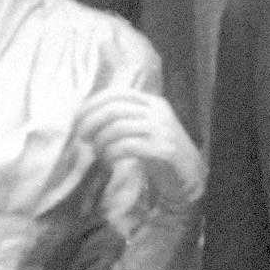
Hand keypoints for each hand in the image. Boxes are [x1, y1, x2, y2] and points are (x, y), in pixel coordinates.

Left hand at [71, 89, 204, 228]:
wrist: (190, 176)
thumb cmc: (161, 152)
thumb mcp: (146, 127)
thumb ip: (126, 117)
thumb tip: (88, 115)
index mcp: (153, 102)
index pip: (118, 93)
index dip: (94, 103)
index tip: (79, 118)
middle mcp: (158, 112)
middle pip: (114, 109)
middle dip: (92, 122)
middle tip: (83, 137)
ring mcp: (162, 130)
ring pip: (118, 128)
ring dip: (101, 141)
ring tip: (98, 152)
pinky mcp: (163, 150)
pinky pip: (126, 147)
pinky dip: (111, 154)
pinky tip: (109, 161)